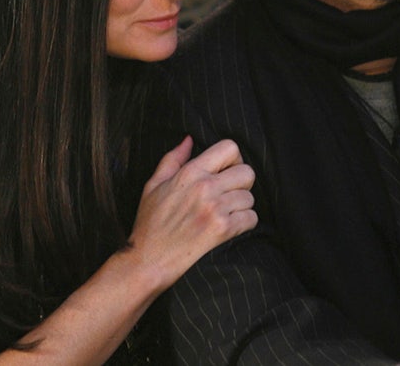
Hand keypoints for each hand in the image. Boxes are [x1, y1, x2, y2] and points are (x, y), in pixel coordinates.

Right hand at [129, 137, 256, 287]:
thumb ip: (172, 159)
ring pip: (250, 198)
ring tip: (224, 214)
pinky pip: (251, 218)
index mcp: (190, 172)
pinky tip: (228, 227)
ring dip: (241, 206)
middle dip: (241, 183)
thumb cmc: (150, 223)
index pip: (230, 148)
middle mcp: (205, 187)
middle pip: (247, 173)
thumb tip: (189, 139)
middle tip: (228, 194)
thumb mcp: (154, 185)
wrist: (148, 260)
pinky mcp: (223, 230)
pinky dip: (244, 223)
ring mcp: (215, 208)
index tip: (227, 171)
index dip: (234, 159)